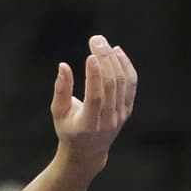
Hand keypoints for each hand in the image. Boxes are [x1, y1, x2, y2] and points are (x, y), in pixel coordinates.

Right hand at [51, 34, 136, 165]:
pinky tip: (117, 52)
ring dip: (114, 59)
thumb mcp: (58, 113)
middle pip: (111, 85)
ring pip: (123, 82)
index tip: (90, 55)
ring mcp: (121, 116)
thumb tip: (63, 65)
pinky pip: (131, 84)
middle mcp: (108, 121)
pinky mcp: (127, 109)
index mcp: (88, 124)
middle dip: (104, 59)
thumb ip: (61, 90)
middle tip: (95, 40)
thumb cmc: (68, 129)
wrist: (88, 151)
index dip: (94, 76)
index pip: (96, 97)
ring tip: (104, 43)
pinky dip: (126, 66)